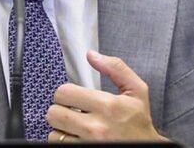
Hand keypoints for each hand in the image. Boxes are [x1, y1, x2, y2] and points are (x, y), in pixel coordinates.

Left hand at [45, 50, 170, 141]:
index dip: (66, 93)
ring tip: (75, 127)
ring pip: (54, 133)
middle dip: (60, 110)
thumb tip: (91, 55)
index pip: (64, 92)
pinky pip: (58, 146)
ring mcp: (88, 144)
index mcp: (107, 105)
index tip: (74, 98)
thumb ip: (115, 68)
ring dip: (62, 129)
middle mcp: (96, 127)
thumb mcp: (136, 90)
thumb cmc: (139, 121)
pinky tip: (76, 138)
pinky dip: (64, 142)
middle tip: (72, 112)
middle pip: (54, 113)